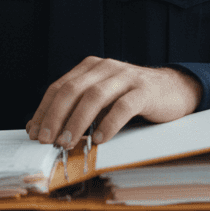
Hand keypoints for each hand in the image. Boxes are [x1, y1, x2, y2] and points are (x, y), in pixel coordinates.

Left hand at [26, 57, 201, 148]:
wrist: (174, 90)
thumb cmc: (132, 99)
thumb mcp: (102, 101)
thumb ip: (77, 109)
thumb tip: (44, 130)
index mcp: (90, 68)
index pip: (59, 87)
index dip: (44, 110)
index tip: (34, 132)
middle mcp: (105, 68)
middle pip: (72, 90)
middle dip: (56, 116)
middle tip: (47, 140)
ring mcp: (126, 76)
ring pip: (94, 96)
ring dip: (77, 122)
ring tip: (68, 143)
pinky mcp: (144, 90)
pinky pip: (123, 106)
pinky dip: (108, 124)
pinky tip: (99, 139)